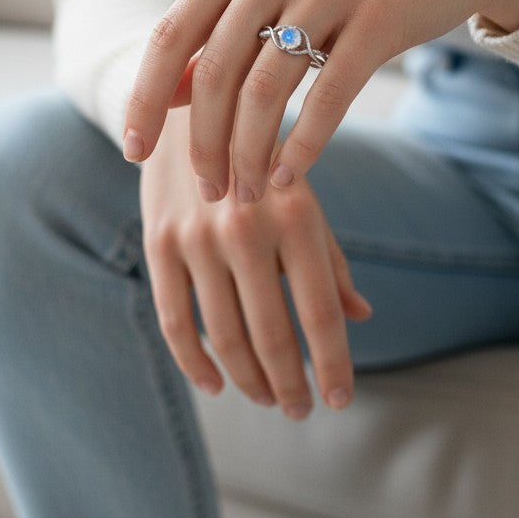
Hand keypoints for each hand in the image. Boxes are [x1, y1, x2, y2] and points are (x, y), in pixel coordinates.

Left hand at [124, 0, 518, 200]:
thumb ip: (226, 32)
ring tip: (247, 194)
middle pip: (215, 73)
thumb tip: (171, 95)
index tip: (133, 153)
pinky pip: (327, 98)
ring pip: (266, 92)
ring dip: (248, 155)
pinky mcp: (380, 18)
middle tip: (208, 192)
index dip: (145, 99)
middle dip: (203, 144)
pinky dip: (301, 147)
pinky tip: (288, 177)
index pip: (171, 36)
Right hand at [141, 107, 371, 417]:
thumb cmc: (263, 158)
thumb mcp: (305, 195)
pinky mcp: (159, 243)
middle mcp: (247, 226)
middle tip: (301, 410)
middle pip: (273, 332)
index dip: (333, 364)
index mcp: (296, 212)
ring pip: (225, 335)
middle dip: (291, 383)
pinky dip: (195, 363)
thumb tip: (360, 317)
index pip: (320, 311)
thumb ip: (331, 257)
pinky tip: (216, 384)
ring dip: (249, 380)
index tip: (340, 400)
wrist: (189, 108)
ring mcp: (197, 237)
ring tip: (268, 400)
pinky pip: (175, 321)